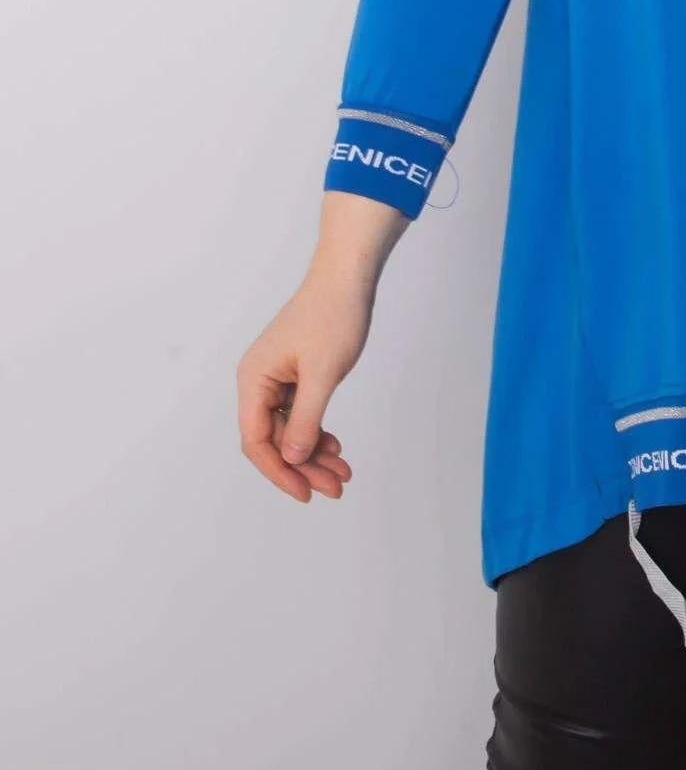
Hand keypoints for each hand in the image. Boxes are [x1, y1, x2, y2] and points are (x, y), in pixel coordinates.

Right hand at [236, 264, 372, 502]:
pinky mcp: (295, 373)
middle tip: (336, 488)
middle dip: (303, 466)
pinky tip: (335, 447)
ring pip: (289, 429)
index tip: (306, 492)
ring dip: (313, 453)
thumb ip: (306, 420)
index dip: (279, 471)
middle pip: (273, 439)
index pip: (256, 440)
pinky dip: (317, 431)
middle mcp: (258, 381)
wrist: (348, 277)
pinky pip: (300, 413)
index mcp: (254, 380)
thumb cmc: (333, 316)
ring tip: (342, 473)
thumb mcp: (322, 374)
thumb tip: (290, 459)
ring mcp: (277, 378)